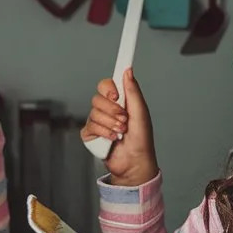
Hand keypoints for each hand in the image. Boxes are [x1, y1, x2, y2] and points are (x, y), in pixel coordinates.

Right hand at [80, 68, 158, 185]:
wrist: (135, 161)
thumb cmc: (142, 139)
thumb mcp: (140, 112)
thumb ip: (133, 91)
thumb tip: (128, 71)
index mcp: (119, 101)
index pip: (106, 85)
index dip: (109, 88)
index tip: (116, 95)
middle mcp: (107, 110)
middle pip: (97, 98)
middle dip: (112, 110)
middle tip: (124, 119)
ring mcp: (98, 122)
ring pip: (94, 113)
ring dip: (111, 124)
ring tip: (121, 132)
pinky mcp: (91, 135)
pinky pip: (90, 127)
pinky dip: (104, 133)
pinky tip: (113, 139)